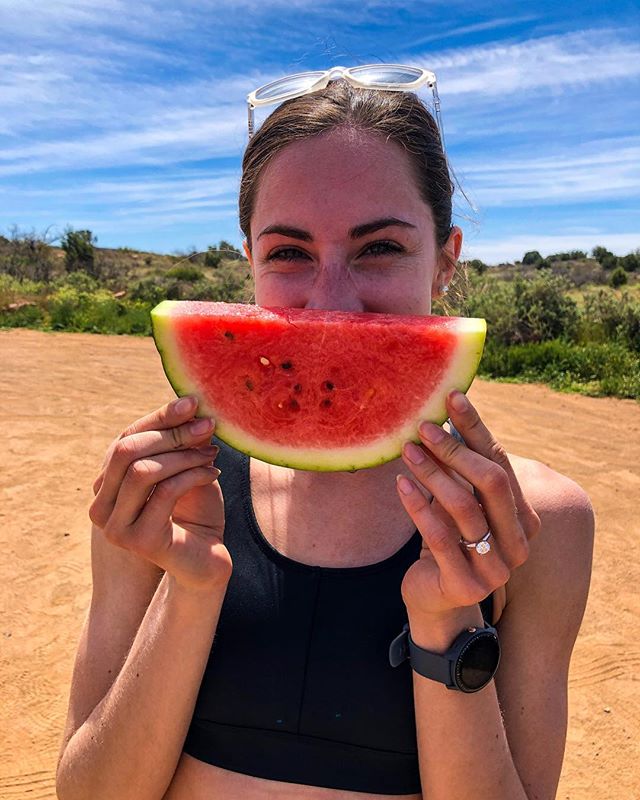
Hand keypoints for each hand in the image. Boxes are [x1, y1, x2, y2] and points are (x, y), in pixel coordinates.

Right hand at [90, 396, 231, 592]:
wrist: (207, 561)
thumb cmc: (196, 513)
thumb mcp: (186, 469)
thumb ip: (180, 444)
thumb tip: (190, 406)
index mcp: (107, 485)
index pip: (124, 438)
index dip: (157, 418)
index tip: (192, 402)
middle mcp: (101, 506)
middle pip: (125, 451)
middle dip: (170, 434)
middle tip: (207, 427)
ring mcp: (116, 527)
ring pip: (143, 471)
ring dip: (184, 456)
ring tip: (212, 455)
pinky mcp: (139, 541)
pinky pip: (165, 492)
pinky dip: (193, 476)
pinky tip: (213, 474)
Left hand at [396, 390, 539, 626]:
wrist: (437, 598)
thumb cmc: (448, 541)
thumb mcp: (460, 504)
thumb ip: (462, 471)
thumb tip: (444, 415)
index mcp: (524, 517)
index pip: (501, 461)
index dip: (476, 428)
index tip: (452, 397)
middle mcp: (519, 542)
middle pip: (490, 481)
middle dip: (455, 449)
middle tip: (422, 426)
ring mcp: (495, 567)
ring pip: (464, 506)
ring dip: (432, 473)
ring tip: (406, 450)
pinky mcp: (465, 584)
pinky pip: (439, 537)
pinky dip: (418, 506)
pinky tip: (401, 484)